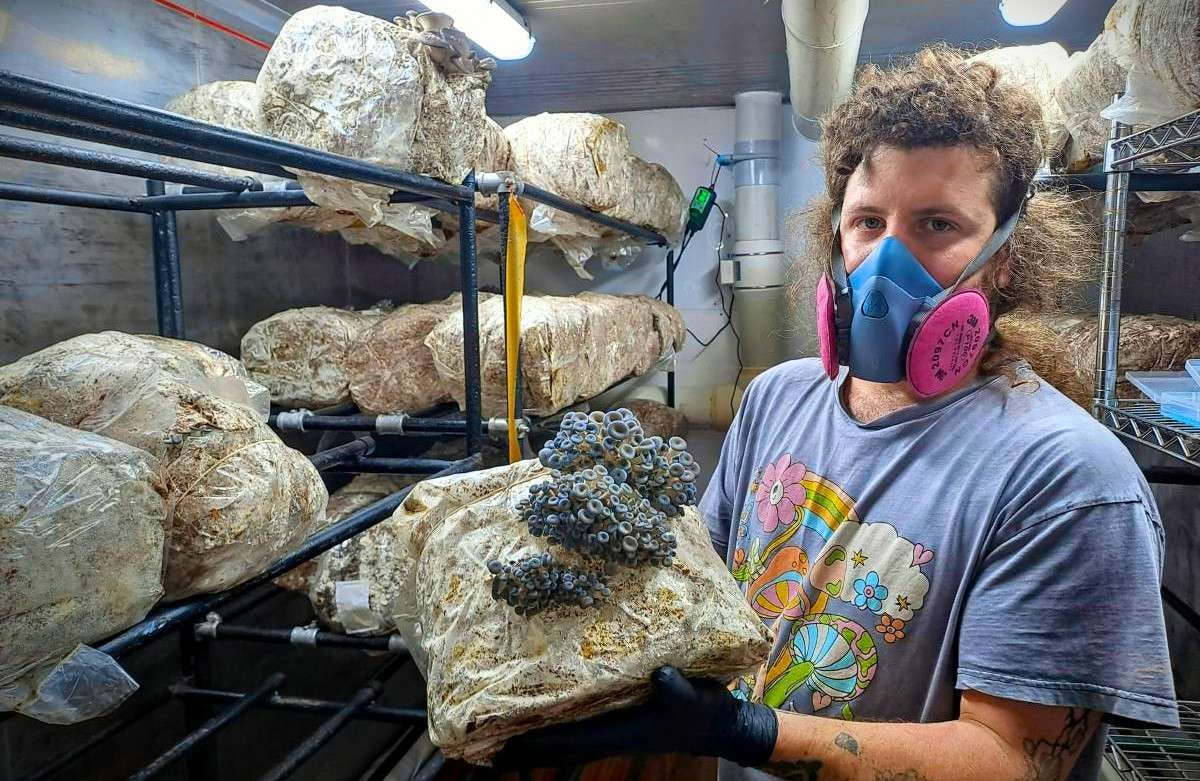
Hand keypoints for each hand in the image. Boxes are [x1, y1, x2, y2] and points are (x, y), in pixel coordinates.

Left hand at [492, 666, 776, 769]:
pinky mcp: (617, 720)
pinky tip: (541, 710)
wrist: (719, 725)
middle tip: (477, 737)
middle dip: (517, 743)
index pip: (563, 741)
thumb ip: (676, 688)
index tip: (494, 746)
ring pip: (561, 735)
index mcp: (617, 732)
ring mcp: (610, 729)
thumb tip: (660, 676)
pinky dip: (553, 721)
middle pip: (552, 743)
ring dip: (532, 733)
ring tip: (497, 725)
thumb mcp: (692, 697)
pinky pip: (576, 725)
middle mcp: (606, 733)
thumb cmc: (703, 712)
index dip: (529, 744)